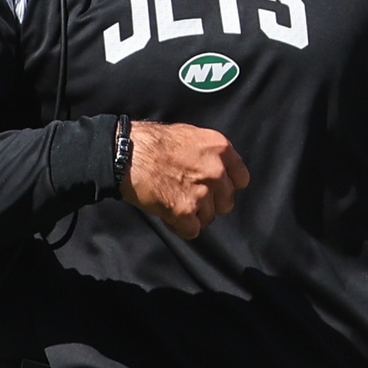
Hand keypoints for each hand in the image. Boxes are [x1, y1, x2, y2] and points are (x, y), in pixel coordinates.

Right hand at [121, 122, 249, 238]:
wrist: (126, 154)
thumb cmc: (152, 143)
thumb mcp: (190, 136)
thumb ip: (209, 155)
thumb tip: (220, 171)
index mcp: (220, 148)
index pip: (242, 179)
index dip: (226, 186)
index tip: (214, 188)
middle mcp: (216, 170)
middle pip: (226, 202)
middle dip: (209, 203)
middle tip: (187, 196)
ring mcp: (202, 192)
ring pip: (209, 218)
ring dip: (192, 215)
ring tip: (172, 202)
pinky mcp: (185, 211)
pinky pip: (192, 231)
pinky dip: (179, 227)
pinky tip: (166, 213)